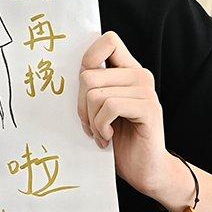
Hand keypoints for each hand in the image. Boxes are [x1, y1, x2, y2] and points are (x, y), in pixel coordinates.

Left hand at [79, 32, 178, 205]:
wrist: (146, 171)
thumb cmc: (120, 140)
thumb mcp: (100, 108)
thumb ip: (92, 86)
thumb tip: (63, 71)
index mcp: (128, 70)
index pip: (108, 41)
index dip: (88, 60)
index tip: (86, 90)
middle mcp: (140, 75)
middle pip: (88, 74)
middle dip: (81, 105)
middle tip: (90, 125)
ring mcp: (146, 91)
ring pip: (96, 93)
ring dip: (91, 120)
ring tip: (101, 133)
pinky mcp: (148, 109)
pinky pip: (109, 106)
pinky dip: (101, 126)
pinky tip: (108, 138)